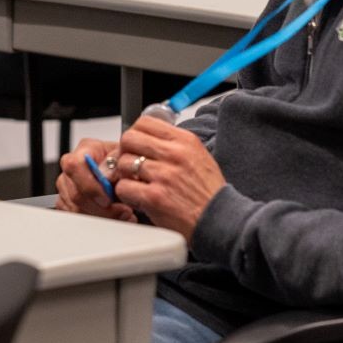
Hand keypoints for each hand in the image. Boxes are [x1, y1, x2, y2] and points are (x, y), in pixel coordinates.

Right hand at [55, 137, 135, 222]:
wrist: (127, 175)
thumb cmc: (126, 166)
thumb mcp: (128, 162)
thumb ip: (119, 168)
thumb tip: (112, 177)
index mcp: (86, 150)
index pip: (75, 166)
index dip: (90, 186)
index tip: (108, 200)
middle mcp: (72, 167)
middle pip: (76, 194)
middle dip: (101, 209)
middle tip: (122, 212)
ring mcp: (67, 185)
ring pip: (75, 209)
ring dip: (101, 217)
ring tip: (122, 215)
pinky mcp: (66, 201)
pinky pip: (75, 216)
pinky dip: (95, 221)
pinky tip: (113, 217)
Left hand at [112, 117, 226, 237]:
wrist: (220, 220)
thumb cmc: (208, 192)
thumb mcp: (199, 156)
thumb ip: (174, 144)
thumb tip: (147, 137)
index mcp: (185, 141)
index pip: (145, 122)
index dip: (135, 133)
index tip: (136, 145)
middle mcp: (174, 154)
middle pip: (129, 139)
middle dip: (125, 152)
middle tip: (130, 164)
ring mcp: (164, 175)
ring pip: (123, 163)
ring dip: (125, 175)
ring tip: (137, 183)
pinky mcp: (154, 197)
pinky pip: (123, 187)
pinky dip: (126, 193)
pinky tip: (138, 198)